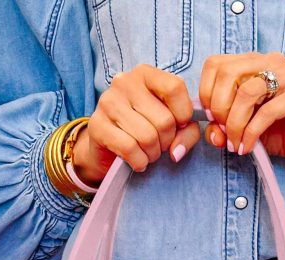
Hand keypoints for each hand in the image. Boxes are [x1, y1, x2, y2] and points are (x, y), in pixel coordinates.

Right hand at [72, 65, 201, 182]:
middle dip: (167, 142)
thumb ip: (187, 132)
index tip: (179, 126)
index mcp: (145, 74)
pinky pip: (130, 149)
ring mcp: (108, 102)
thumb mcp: (171, 126)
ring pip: (148, 137)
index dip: (184, 114)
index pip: (175, 88)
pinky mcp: (97, 125)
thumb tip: (177, 151)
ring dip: (153, 154)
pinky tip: (137, 161)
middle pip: (164, 119)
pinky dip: (139, 161)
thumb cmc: (144, 131)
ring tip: (147, 153)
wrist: (106, 147)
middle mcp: (124, 82)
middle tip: (159, 145)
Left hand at [198, 52, 284, 174]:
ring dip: (235, 123)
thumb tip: (212, 132)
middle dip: (218, 108)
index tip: (210, 118)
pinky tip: (247, 147)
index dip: (206, 93)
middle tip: (224, 132)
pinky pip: (267, 112)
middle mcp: (269, 62)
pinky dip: (251, 133)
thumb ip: (221, 128)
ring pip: (246, 92)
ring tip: (235, 143)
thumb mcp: (240, 130)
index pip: (215, 64)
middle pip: (227, 74)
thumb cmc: (275, 132)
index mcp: (251, 63)